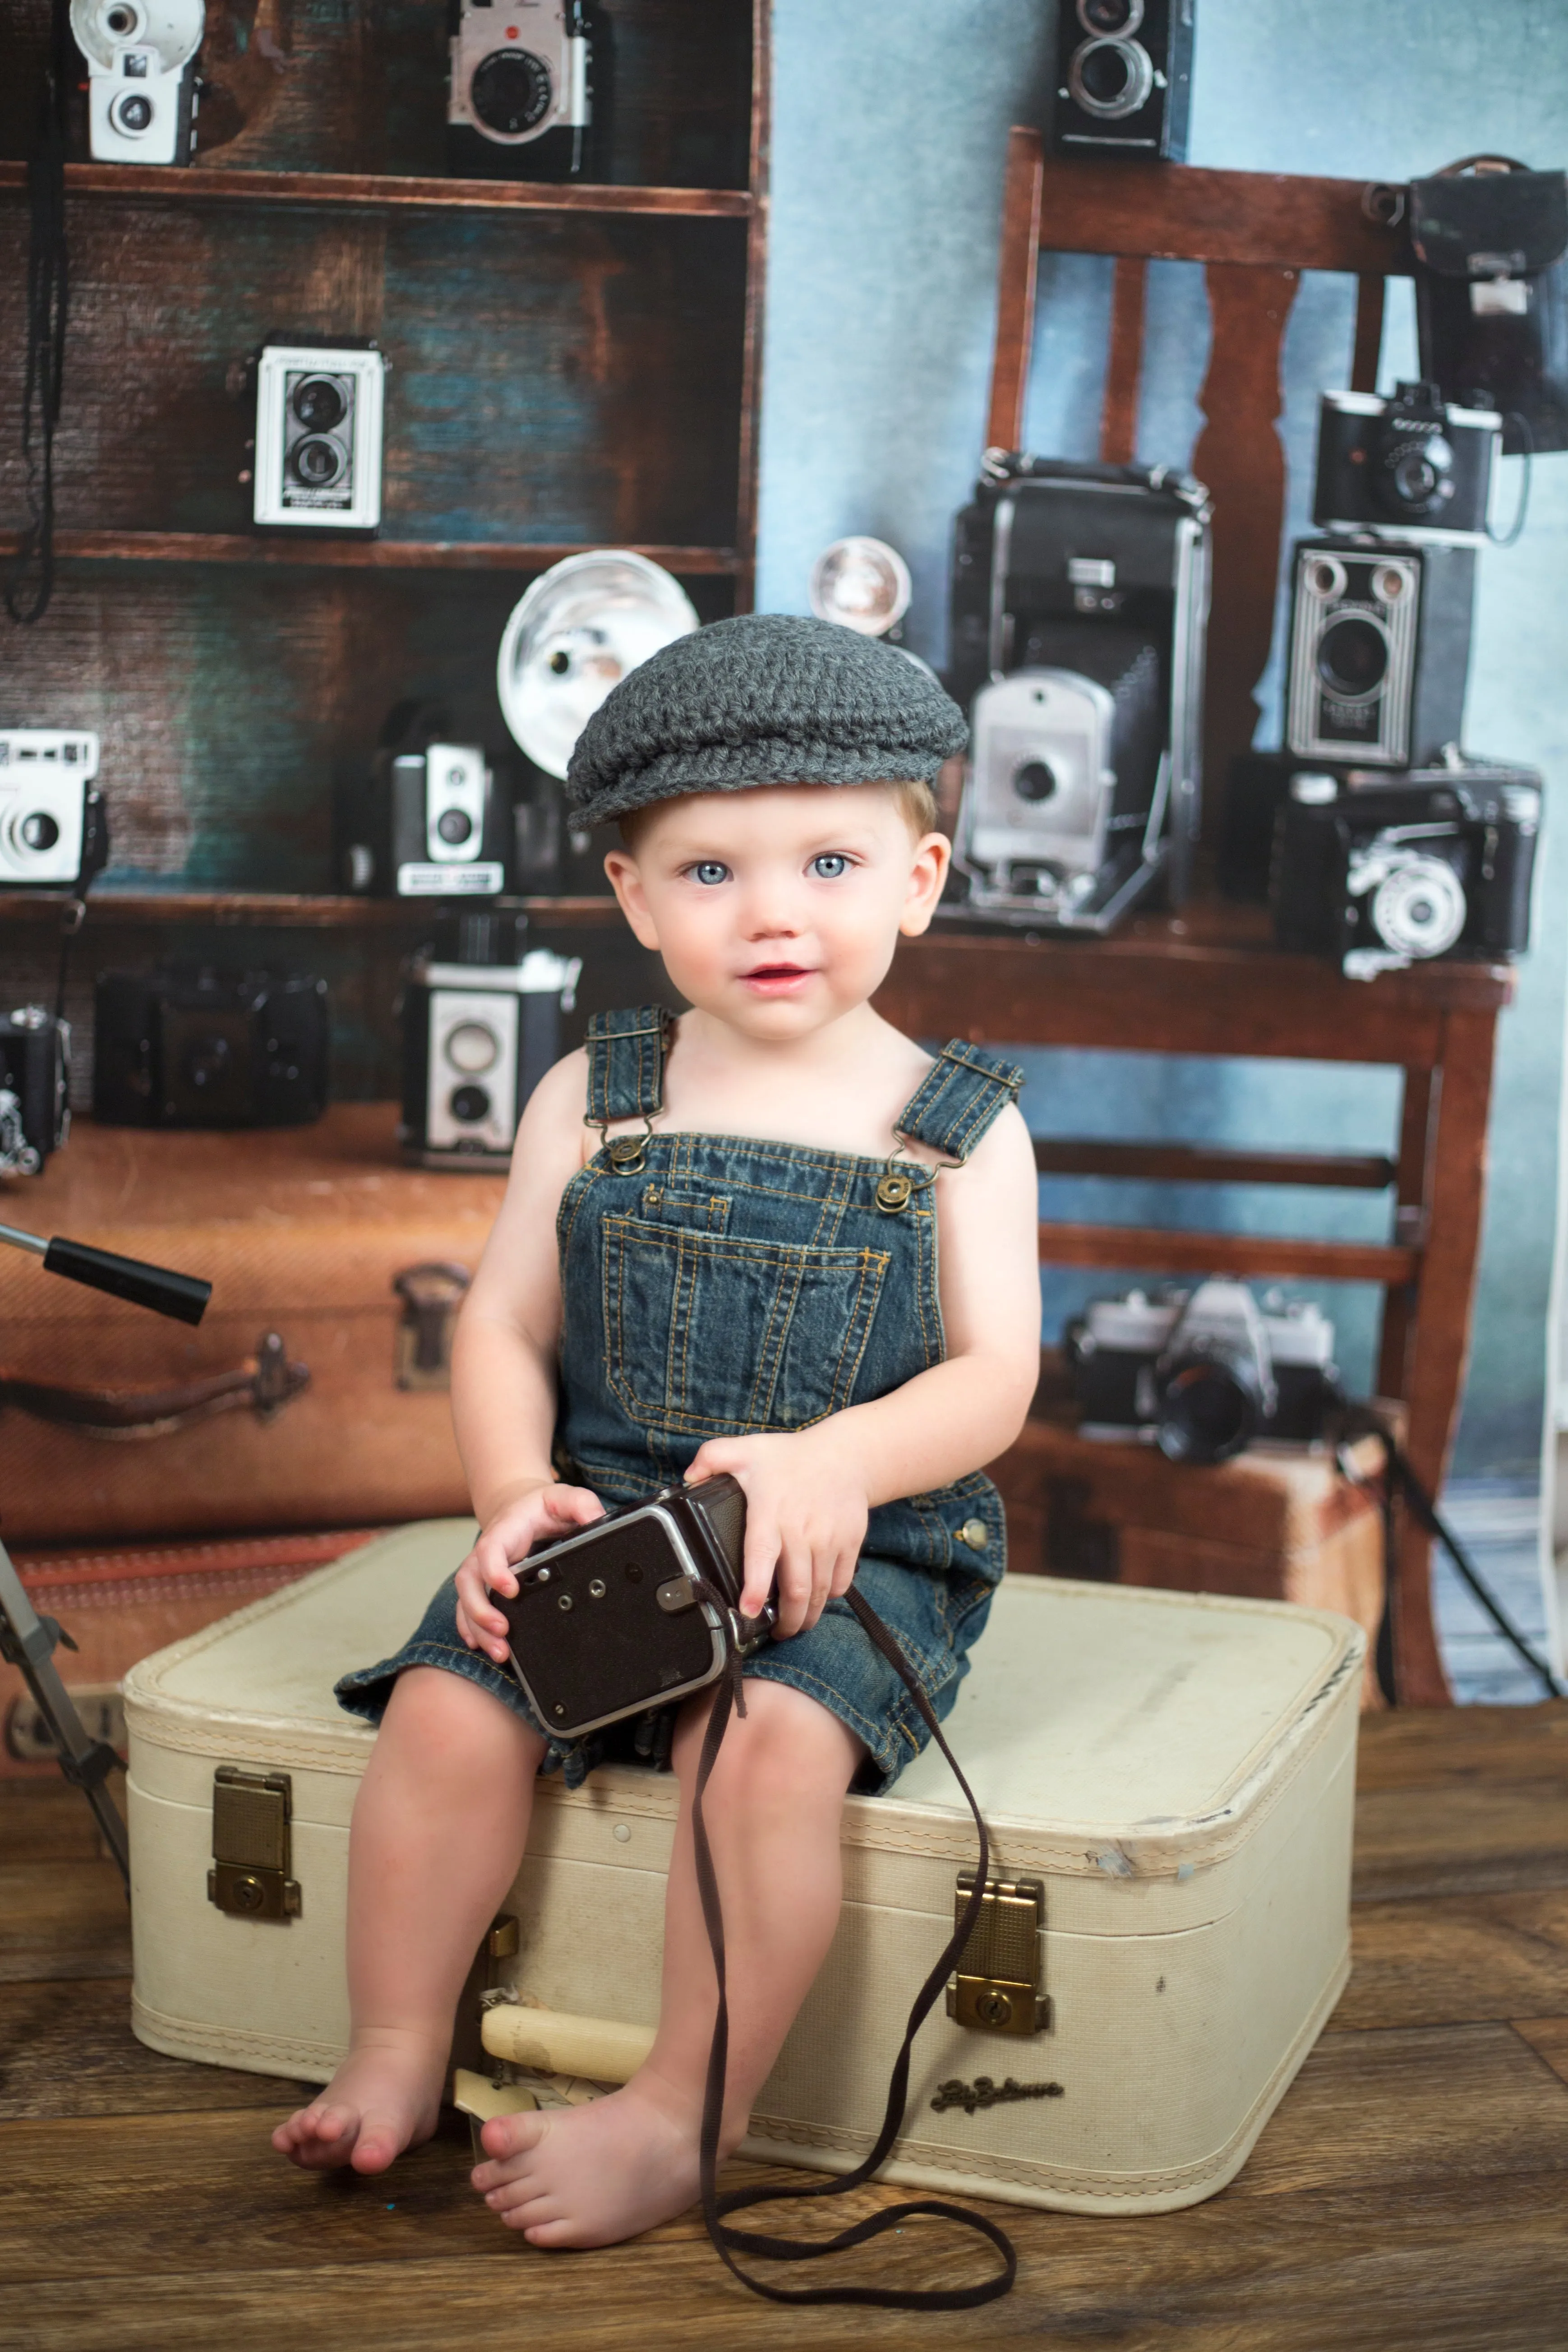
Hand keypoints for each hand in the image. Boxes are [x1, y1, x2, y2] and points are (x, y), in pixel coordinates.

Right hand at [454, 1482, 605, 1664]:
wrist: (523, 1506)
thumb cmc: (543, 1506)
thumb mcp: (566, 1496)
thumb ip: (582, 1504)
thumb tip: (598, 1521)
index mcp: (507, 1530)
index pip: (491, 1549)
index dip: (495, 1570)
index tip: (511, 1590)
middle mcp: (488, 1551)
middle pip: (470, 1580)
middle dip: (480, 1609)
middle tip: (502, 1630)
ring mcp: (482, 1569)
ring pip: (466, 1600)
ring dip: (478, 1627)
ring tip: (500, 1651)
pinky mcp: (484, 1584)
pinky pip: (466, 1608)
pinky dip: (470, 1627)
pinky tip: (480, 1644)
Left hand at [685, 1425, 867, 1637]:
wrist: (844, 1455)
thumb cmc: (790, 1457)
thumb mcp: (745, 1450)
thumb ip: (710, 1459)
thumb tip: (685, 1480)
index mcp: (770, 1512)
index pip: (762, 1554)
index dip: (755, 1587)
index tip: (748, 1611)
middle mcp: (801, 1529)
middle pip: (796, 1588)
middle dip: (786, 1621)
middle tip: (776, 1633)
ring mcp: (829, 1539)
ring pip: (819, 1591)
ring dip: (806, 1615)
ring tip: (795, 1624)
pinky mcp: (850, 1543)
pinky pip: (840, 1582)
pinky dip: (828, 1597)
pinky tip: (817, 1599)